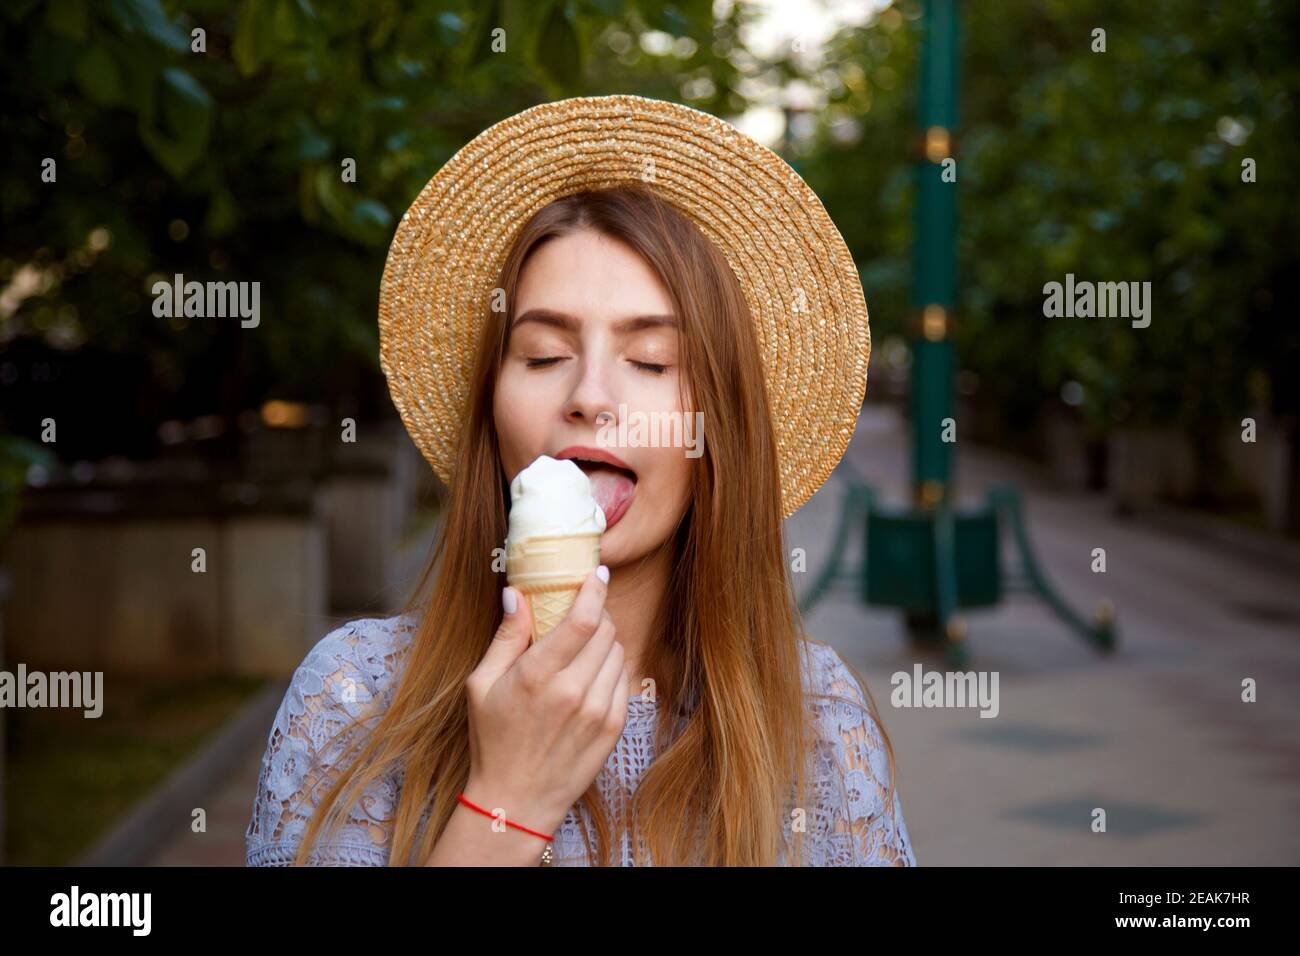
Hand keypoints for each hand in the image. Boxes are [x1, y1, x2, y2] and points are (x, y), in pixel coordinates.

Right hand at [463, 566, 627, 835]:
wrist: (517, 800)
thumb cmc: (493, 740)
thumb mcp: (481, 686)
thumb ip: (505, 638)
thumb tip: (516, 594)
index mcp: (537, 676)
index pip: (583, 619)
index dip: (595, 589)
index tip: (597, 573)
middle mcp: (573, 691)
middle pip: (606, 631)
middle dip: (598, 614)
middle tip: (583, 615)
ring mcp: (597, 712)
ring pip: (618, 653)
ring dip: (605, 642)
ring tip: (583, 649)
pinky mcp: (613, 728)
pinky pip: (623, 681)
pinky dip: (610, 669)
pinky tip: (590, 676)